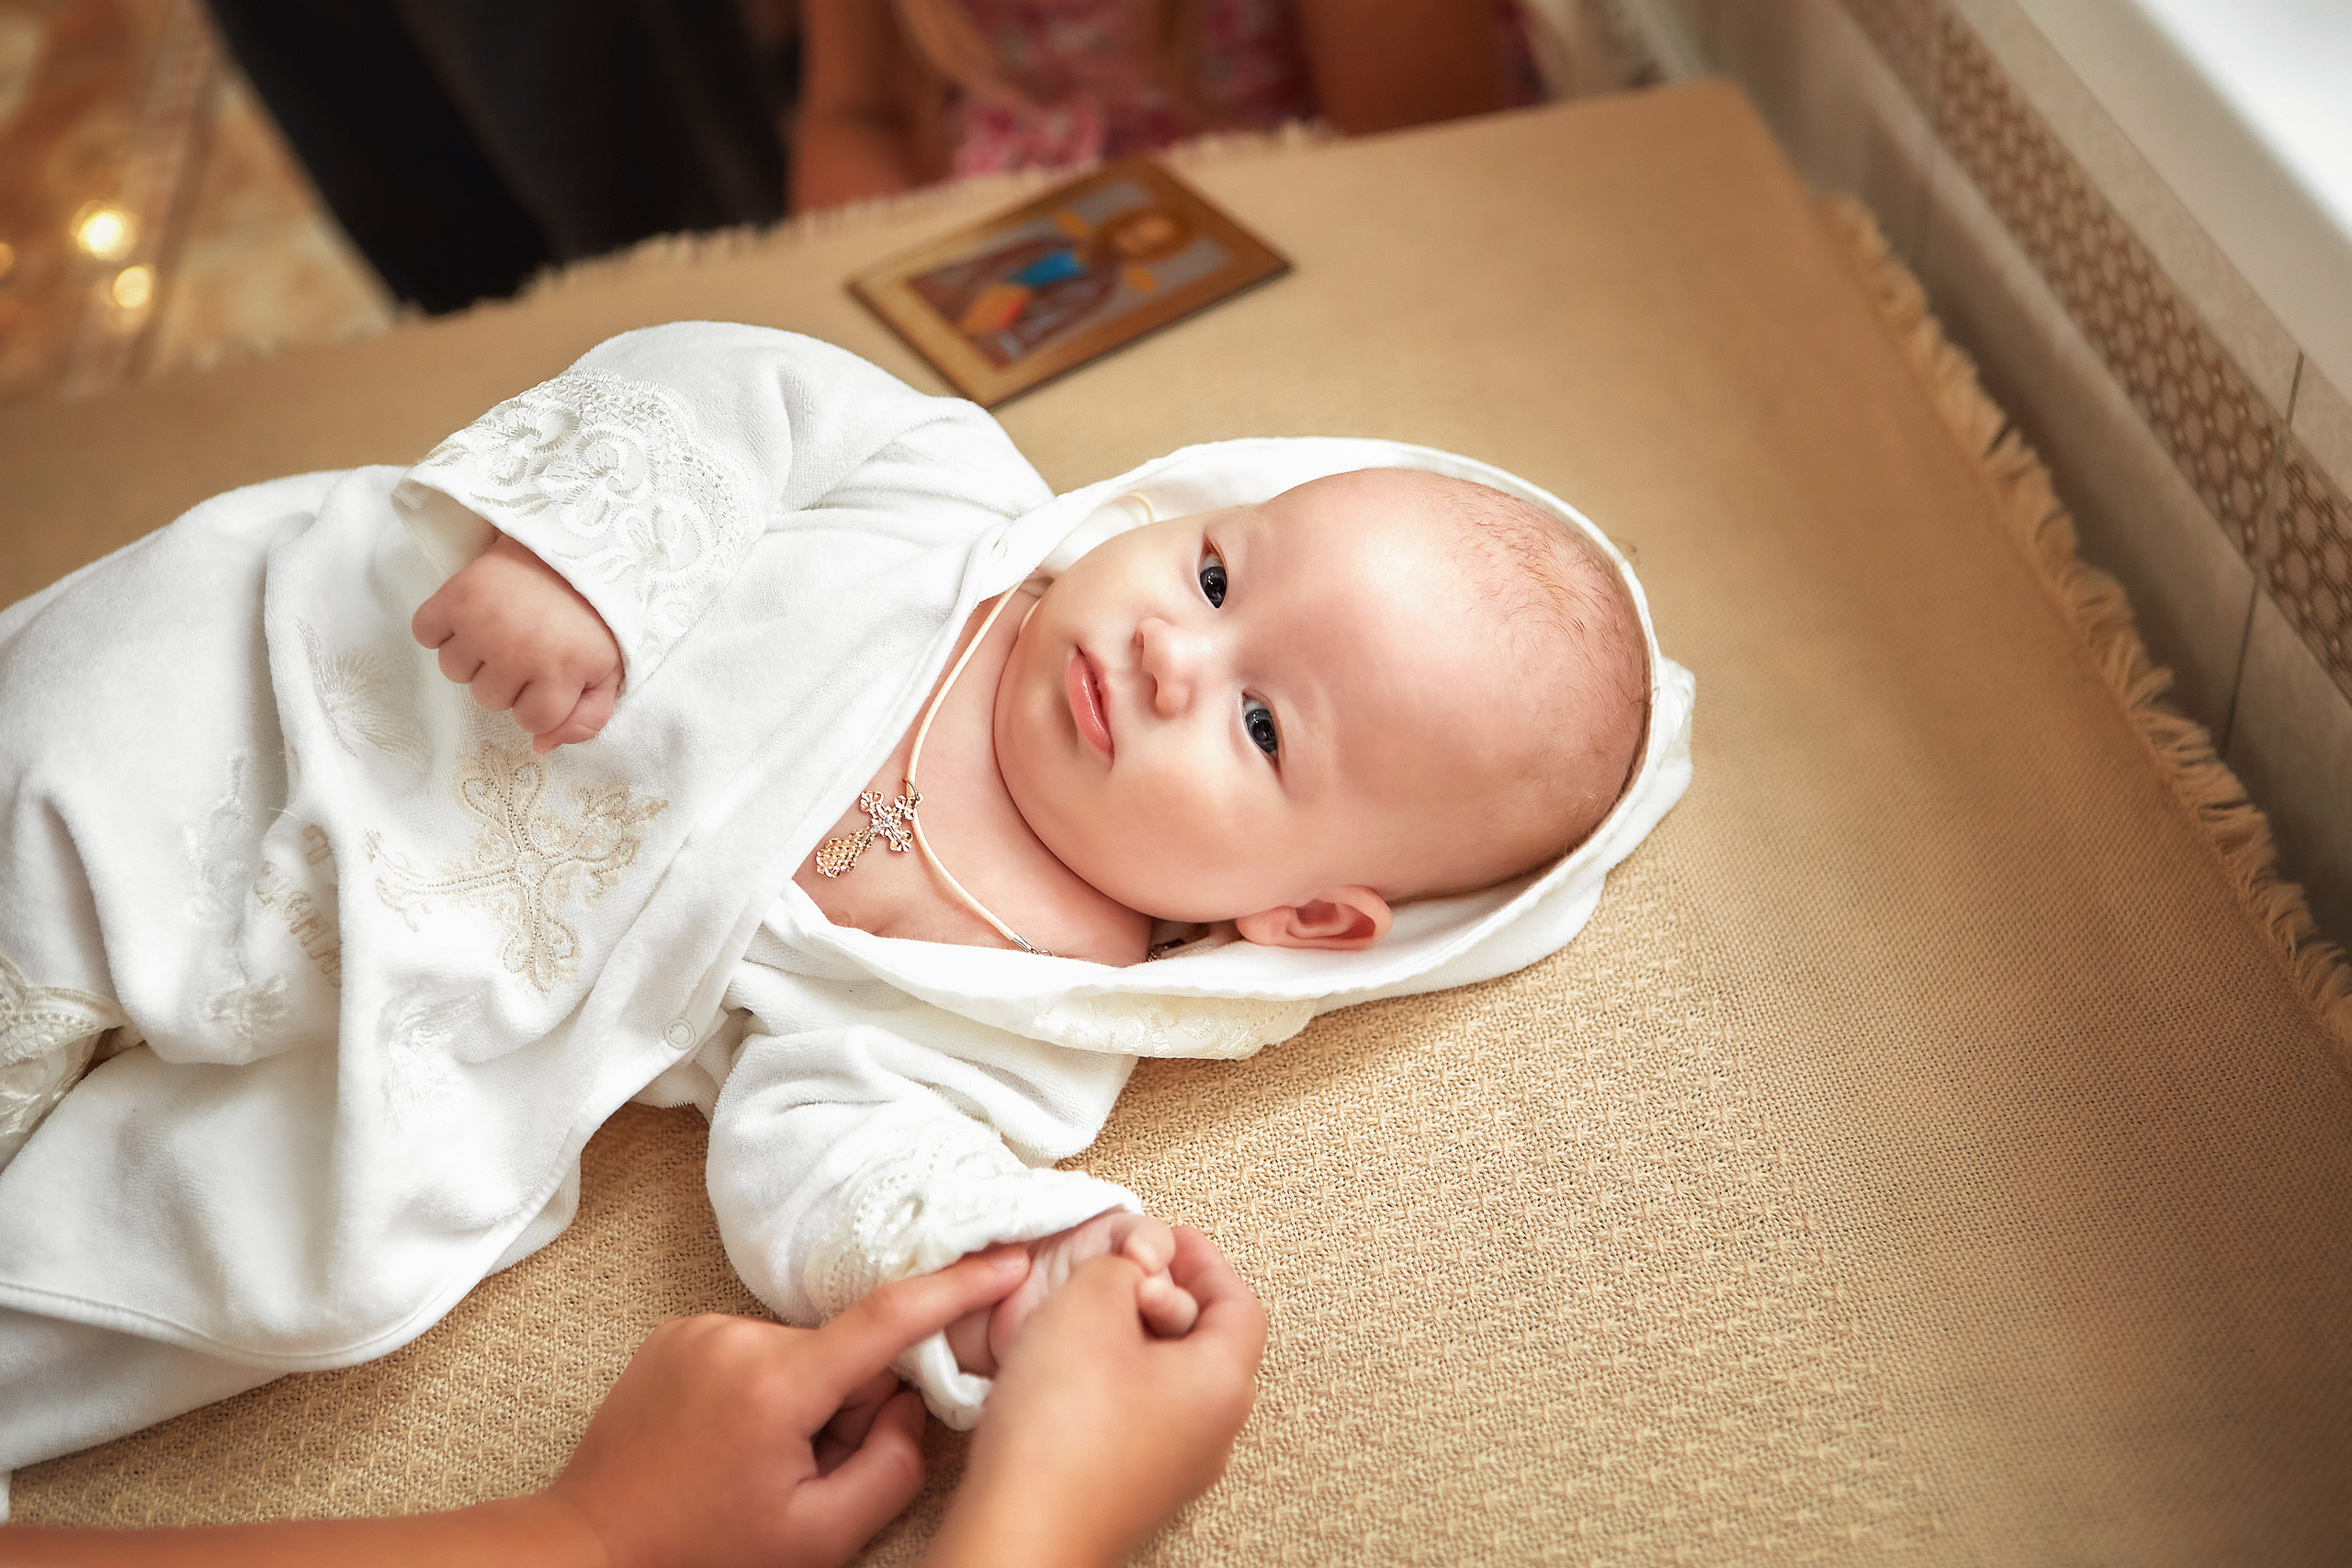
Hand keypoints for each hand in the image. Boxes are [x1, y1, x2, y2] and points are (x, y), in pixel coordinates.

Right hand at [412, 533, 623, 751]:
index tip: (552, 673)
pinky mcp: (454, 594)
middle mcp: (518, 651)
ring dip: (475, 655)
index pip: (530, 721)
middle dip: (508, 679)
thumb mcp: (609, 670)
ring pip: (454, 671)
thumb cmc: (593, 613)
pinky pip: (425, 634)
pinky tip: (470, 615)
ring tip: (502, 625)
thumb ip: (585, 718)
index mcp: (562, 670)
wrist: (571, 543)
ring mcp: (482, 623)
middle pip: (487, 699)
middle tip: (530, 642)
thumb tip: (540, 746)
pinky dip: (440, 628)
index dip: (540, 701)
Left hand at [545, 1245, 1030, 1567]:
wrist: (591, 1549)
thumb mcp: (819, 1538)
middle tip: (806, 1472)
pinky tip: (728, 1441)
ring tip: (756, 1463)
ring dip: (803, 1398)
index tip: (1010, 1259)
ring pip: (799, 1353)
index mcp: (778, 1384)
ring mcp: (699, 1329)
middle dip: (848, 1405)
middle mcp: (737, 1338)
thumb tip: (910, 1404)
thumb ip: (892, 1466)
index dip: (959, 1286)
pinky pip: (754, 1349)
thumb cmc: (702, 1552)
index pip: (890, 1318)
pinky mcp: (674, 1334)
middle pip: (843, 1353)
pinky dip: (762, 1389)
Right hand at [926, 1227, 1267, 1567]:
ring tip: (1087, 1316)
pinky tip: (1067, 1372)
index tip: (1166, 1238)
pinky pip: (1140, 1419)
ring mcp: (1174, 1471)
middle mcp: (1213, 1435)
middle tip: (1122, 1273)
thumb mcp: (1089, 1305)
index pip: (1241, 1305)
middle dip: (1166, 1296)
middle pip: (1208, 1344)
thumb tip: (1128, 1270)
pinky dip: (1116, 1382)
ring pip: (1171, 1384)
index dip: (1204, 1260)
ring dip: (1136, 1340)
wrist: (1019, 1531)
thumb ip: (1119, 1267)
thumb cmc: (1060, 1424)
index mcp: (1223, 1386)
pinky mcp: (1132, 1492)